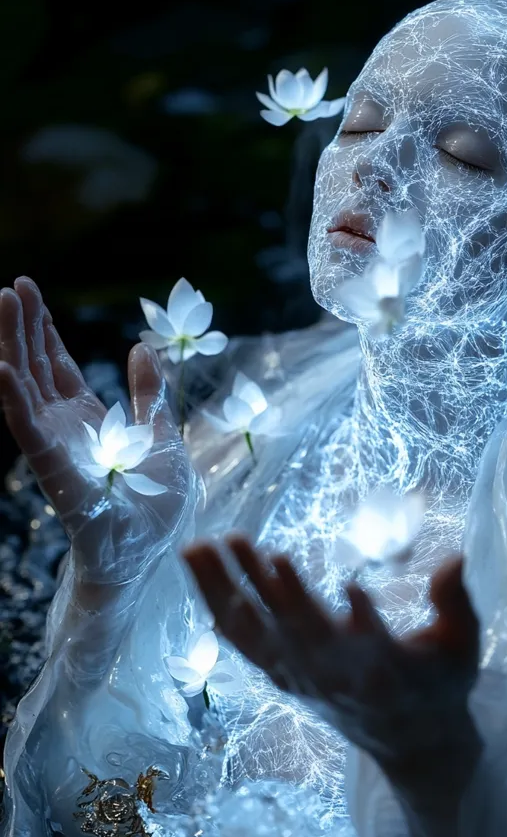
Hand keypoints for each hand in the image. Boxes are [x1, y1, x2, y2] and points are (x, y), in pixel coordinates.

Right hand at [0, 278, 194, 584]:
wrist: (152, 551)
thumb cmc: (155, 501)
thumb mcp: (161, 432)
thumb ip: (148, 392)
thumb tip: (141, 348)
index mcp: (88, 418)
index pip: (58, 366)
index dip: (45, 330)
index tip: (30, 291)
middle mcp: (64, 428)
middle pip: (38, 367)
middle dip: (25, 326)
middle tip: (13, 285)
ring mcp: (55, 447)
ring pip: (25, 387)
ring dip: (13, 346)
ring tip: (3, 304)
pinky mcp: (54, 470)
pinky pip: (28, 430)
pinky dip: (14, 398)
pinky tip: (3, 366)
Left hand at [183, 536, 481, 795]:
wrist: (412, 742)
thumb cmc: (440, 683)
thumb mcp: (462, 648)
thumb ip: (456, 603)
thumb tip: (455, 558)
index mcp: (382, 670)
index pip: (352, 639)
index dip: (317, 602)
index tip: (308, 572)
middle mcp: (332, 677)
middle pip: (289, 630)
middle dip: (261, 586)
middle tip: (236, 539)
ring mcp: (300, 679)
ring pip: (253, 634)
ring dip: (222, 591)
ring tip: (197, 546)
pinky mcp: (283, 677)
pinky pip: (242, 641)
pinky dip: (217, 606)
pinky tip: (199, 570)